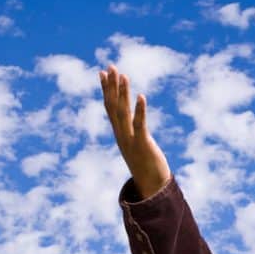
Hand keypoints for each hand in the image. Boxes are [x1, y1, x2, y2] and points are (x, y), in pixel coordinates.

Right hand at [99, 64, 170, 198]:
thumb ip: (133, 134)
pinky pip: (140, 124)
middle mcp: (122, 134)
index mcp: (120, 133)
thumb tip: (132, 125)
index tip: (102, 72)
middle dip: (112, 86)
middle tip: (111, 66)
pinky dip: (140, 110)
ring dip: (123, 93)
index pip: (110, 107)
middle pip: (114, 106)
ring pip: (123, 113)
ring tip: (123, 75)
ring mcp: (130, 139)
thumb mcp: (136, 146)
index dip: (106, 90)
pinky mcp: (143, 144)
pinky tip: (141, 96)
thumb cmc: (147, 167)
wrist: (151, 187)